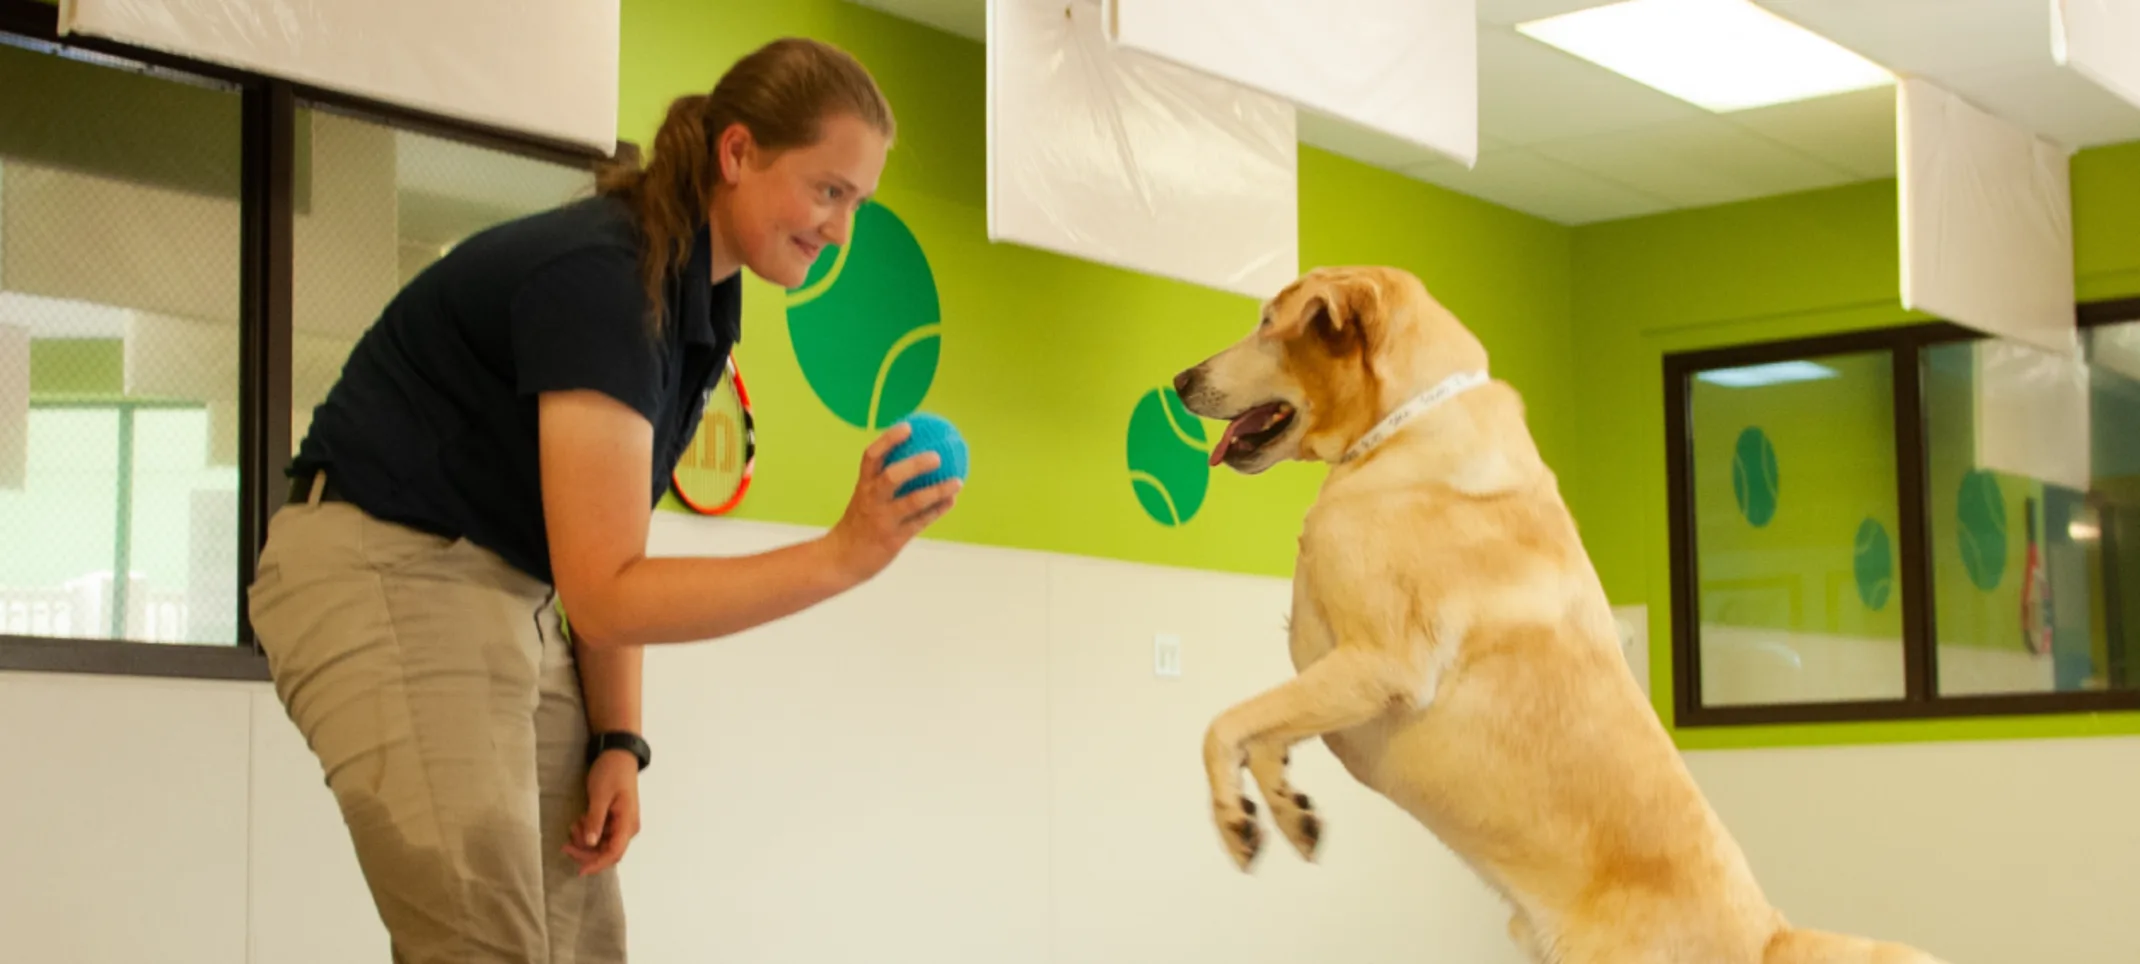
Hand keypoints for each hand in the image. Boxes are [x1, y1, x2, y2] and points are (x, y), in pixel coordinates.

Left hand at [565, 750, 640, 876]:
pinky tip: (580, 821)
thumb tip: (591, 843)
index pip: (614, 852)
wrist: (618, 754)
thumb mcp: (600, 795)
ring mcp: (621, 824)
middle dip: (585, 851)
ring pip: (601, 845)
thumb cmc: (611, 773)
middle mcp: (627, 828)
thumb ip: (596, 820)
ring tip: (575, 824)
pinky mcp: (614, 820)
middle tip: (565, 845)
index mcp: (627, 823)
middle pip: (606, 852)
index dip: (597, 864)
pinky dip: (588, 832)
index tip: (580, 871)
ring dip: (585, 841)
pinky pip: (600, 835)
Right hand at [823, 422, 960, 582]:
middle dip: (915, 465)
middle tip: (938, 456)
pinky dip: (938, 510)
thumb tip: (913, 455)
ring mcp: (883, 520)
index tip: (908, 426)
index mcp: (863, 486)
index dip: (889, 439)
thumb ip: (883, 480)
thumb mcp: (865, 498)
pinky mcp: (893, 539)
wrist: (841, 559)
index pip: (872, 456)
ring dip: (938, 490)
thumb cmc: (859, 523)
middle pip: (892, 476)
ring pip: (913, 502)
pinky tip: (952, 500)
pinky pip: (921, 522)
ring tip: (958, 481)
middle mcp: (871, 500)